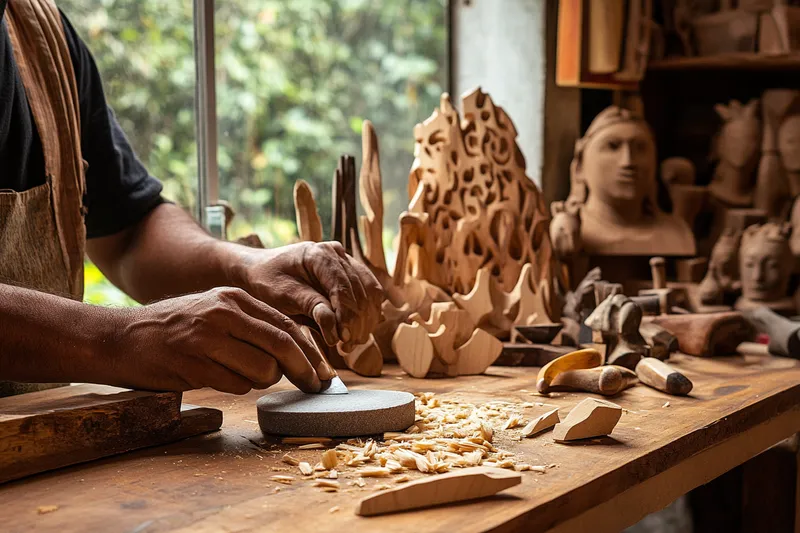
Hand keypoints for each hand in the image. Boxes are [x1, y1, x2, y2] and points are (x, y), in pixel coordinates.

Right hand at [104, 287, 334, 393]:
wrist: (120, 338)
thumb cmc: (175, 328)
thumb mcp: (215, 312)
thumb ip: (252, 325)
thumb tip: (297, 352)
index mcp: (233, 298)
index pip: (286, 324)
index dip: (311, 351)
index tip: (324, 372)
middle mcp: (223, 313)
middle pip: (282, 345)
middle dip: (304, 369)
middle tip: (314, 386)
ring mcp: (207, 338)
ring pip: (262, 369)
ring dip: (262, 381)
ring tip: (240, 374)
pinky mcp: (193, 364)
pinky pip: (235, 385)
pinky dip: (236, 387)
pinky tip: (216, 377)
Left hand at [240, 241, 383, 350]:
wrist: (262, 269)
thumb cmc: (268, 281)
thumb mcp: (282, 295)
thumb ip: (310, 307)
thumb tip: (336, 329)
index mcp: (318, 254)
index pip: (342, 286)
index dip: (347, 315)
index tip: (344, 339)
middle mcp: (337, 253)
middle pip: (361, 291)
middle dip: (357, 322)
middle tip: (347, 346)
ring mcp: (347, 261)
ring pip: (371, 292)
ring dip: (366, 320)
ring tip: (352, 342)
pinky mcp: (351, 272)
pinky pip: (370, 292)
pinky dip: (368, 313)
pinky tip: (357, 331)